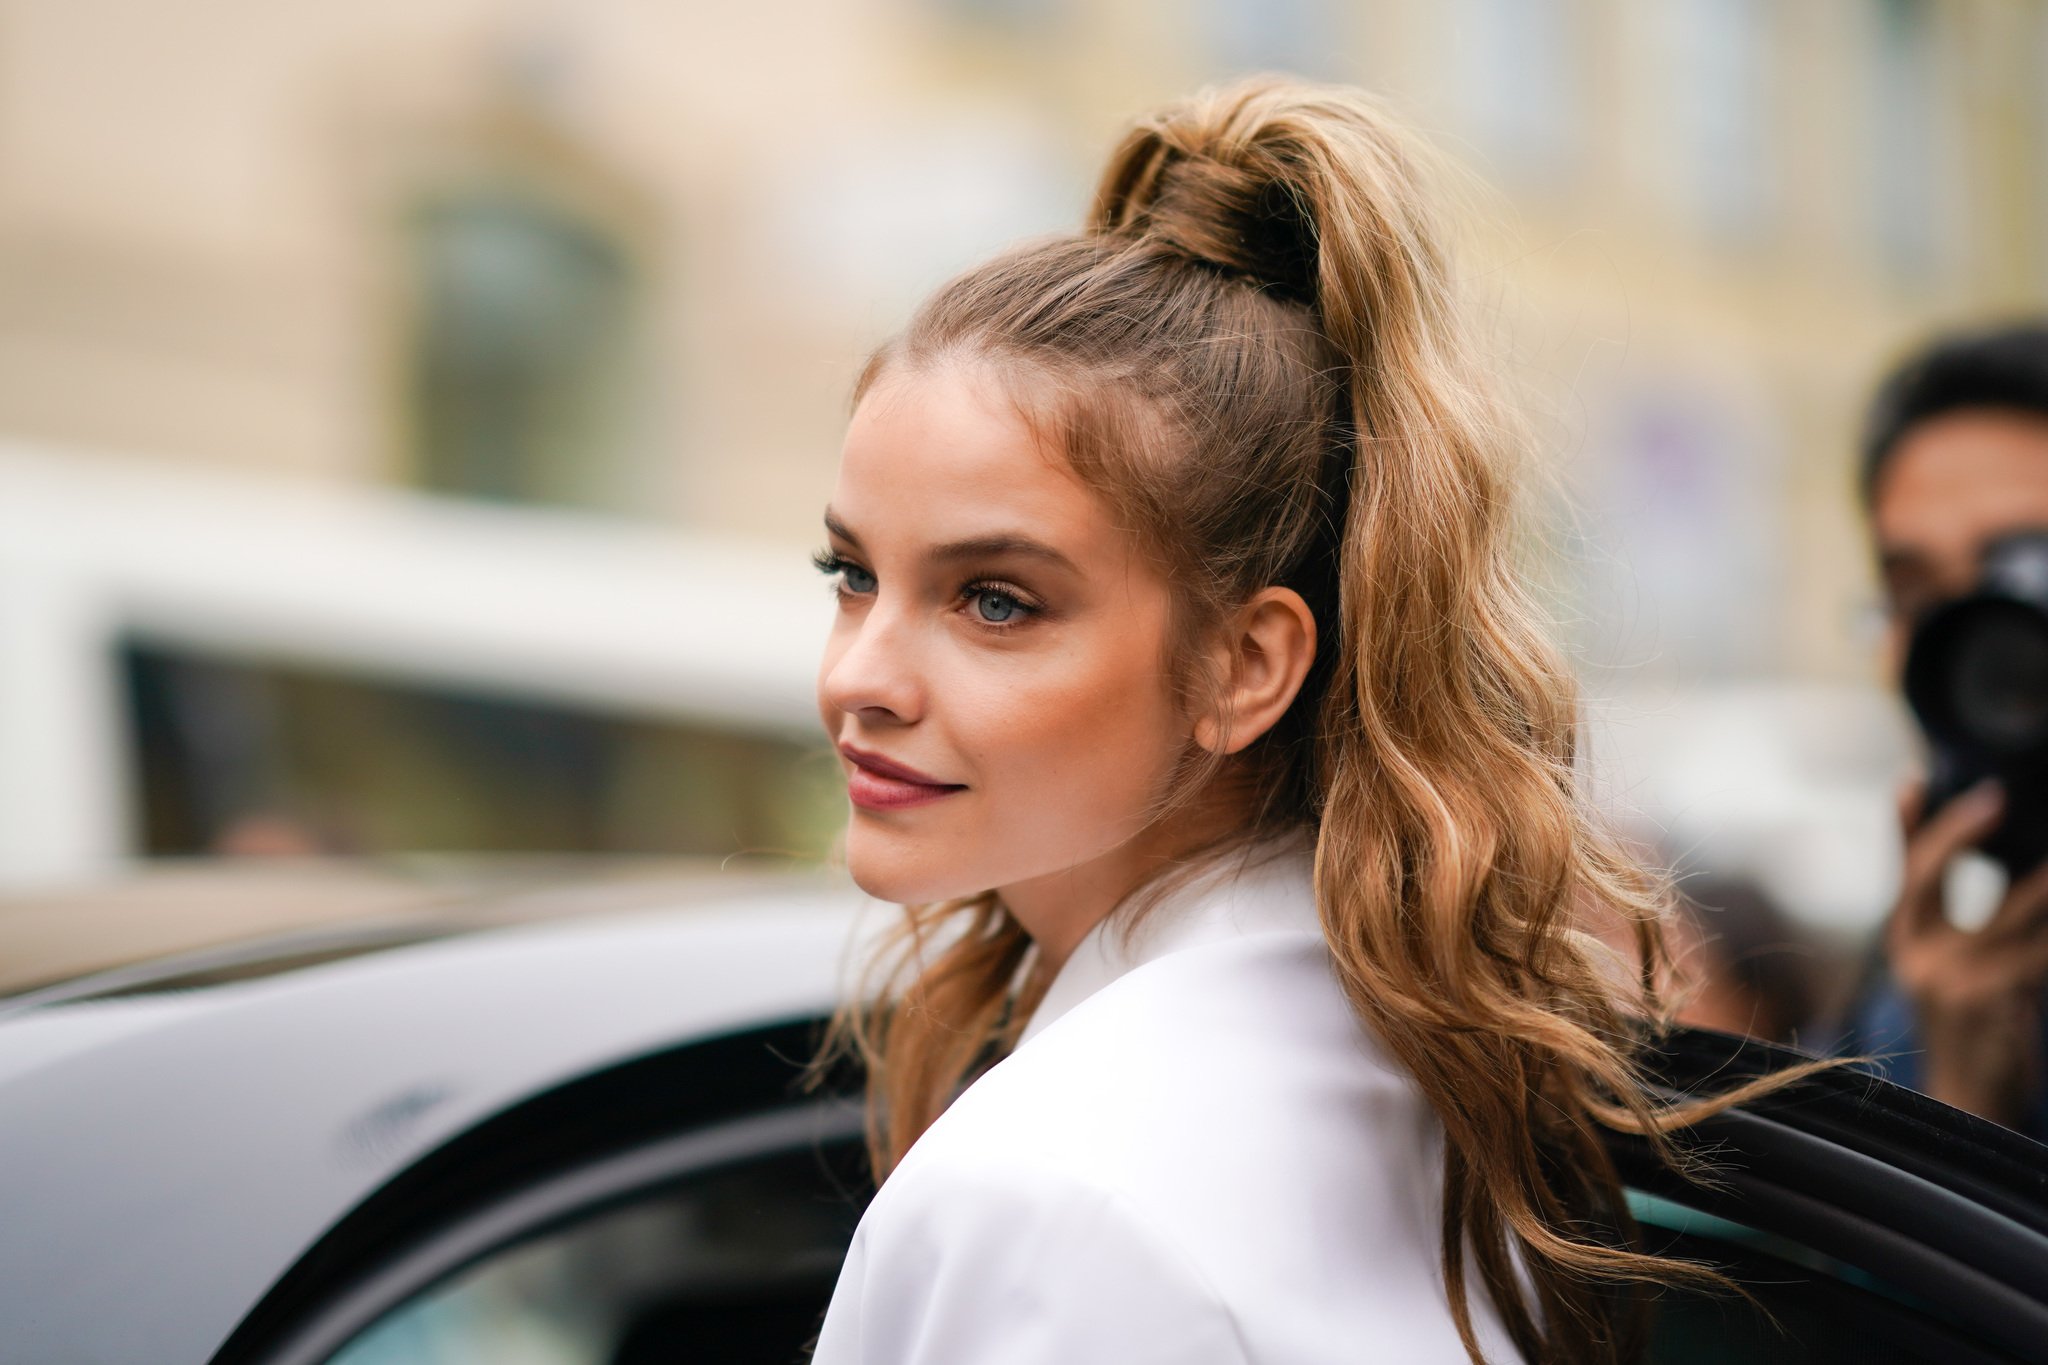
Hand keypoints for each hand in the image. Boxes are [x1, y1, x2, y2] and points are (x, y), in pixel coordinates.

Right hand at [1886, 779, 2047, 1126]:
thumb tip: (1974, 864)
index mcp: (1907, 945)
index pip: (1904, 871)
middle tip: (1996, 796)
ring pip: (2007, 912)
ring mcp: (1953, 980)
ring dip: (2041, 884)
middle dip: (1959, 830)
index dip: (1907, 823)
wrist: (1970, 1102)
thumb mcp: (1949, 967)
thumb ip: (1956, 916)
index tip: (1915, 776)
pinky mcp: (1991, 1001)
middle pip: (1931, 876)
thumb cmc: (1971, 1027)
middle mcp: (1919, 958)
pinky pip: (2037, 955)